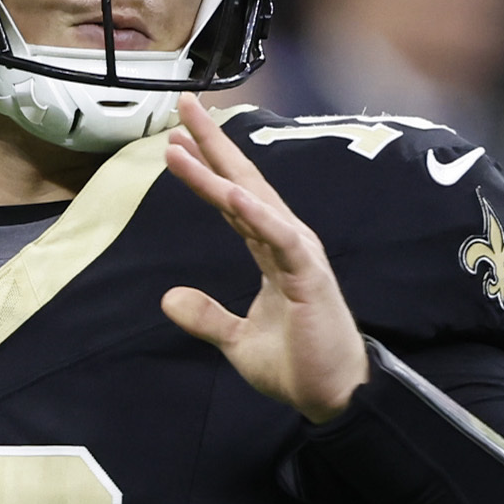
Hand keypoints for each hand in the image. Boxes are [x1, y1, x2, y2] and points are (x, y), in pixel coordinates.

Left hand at [159, 93, 368, 421]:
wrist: (334, 397)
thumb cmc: (297, 364)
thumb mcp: (237, 340)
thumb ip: (206, 316)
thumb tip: (169, 298)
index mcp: (270, 251)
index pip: (232, 199)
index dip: (206, 167)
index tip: (177, 137)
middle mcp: (285, 242)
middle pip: (243, 182)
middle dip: (213, 143)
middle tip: (183, 105)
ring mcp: (300, 256)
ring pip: (254, 203)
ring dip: (219, 172)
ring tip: (184, 143)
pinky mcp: (310, 277)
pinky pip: (281, 238)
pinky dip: (257, 214)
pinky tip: (232, 193)